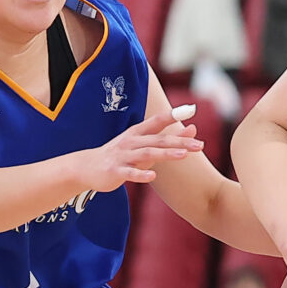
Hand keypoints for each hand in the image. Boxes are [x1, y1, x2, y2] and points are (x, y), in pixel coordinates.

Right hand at [73, 108, 201, 195]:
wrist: (87, 167)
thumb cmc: (120, 154)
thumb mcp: (143, 144)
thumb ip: (167, 138)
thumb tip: (193, 128)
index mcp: (137, 133)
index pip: (157, 121)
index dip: (173, 115)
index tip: (190, 111)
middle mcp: (131, 142)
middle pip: (158, 140)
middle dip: (179, 141)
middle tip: (199, 145)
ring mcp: (123, 156)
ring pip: (146, 154)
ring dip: (165, 153)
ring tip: (183, 155)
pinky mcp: (115, 171)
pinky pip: (129, 173)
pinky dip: (141, 175)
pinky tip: (153, 176)